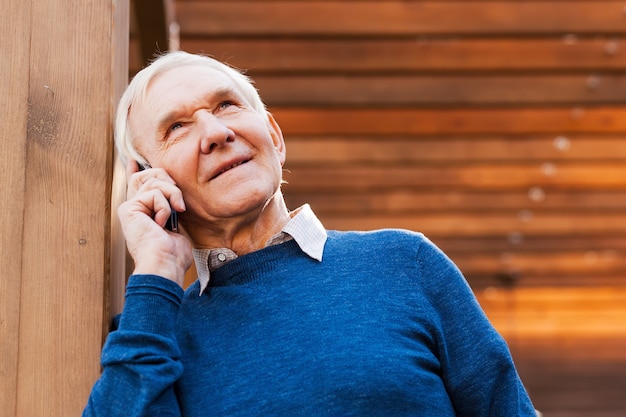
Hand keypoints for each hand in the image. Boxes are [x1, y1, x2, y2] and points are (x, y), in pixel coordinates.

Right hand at [118, 160, 191, 286]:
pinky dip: (164, 207)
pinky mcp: (129, 208)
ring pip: (155, 181)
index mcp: (143, 213)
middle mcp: (134, 208)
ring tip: (174, 214)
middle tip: (177, 202)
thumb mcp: (175, 225)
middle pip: (148, 175)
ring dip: (172, 196)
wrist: (165, 264)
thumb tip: (174, 197)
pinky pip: (154, 193)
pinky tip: (161, 223)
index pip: (137, 186)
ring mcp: (130, 208)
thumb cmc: (173, 253)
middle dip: (168, 182)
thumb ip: (170, 207)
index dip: (135, 172)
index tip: (133, 162)